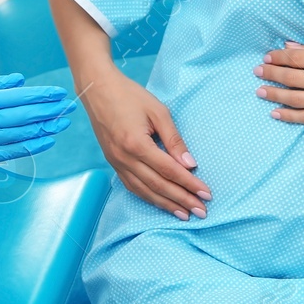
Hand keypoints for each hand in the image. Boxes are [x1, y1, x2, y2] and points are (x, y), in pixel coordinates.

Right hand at [0, 73, 77, 160]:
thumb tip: (21, 80)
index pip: (21, 97)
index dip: (42, 94)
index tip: (58, 92)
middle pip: (27, 115)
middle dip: (51, 110)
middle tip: (69, 105)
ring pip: (25, 134)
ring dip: (47, 127)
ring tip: (63, 122)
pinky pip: (16, 151)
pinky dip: (34, 146)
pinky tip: (48, 140)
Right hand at [81, 66, 211, 220]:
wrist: (97, 89)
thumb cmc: (130, 96)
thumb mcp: (158, 112)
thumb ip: (174, 140)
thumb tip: (190, 164)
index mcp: (136, 144)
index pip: (169, 170)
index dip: (189, 184)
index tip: (206, 193)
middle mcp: (124, 158)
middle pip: (158, 186)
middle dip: (182, 200)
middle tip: (201, 211)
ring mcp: (116, 163)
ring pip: (145, 191)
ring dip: (166, 204)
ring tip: (185, 214)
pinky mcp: (113, 163)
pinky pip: (132, 187)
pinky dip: (149, 197)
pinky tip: (161, 203)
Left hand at [254, 41, 303, 124]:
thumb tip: (291, 48)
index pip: (297, 58)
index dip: (278, 58)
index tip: (267, 57)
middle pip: (292, 77)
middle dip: (271, 74)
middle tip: (257, 72)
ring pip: (295, 99)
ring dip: (274, 94)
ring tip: (260, 91)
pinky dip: (290, 116)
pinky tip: (276, 113)